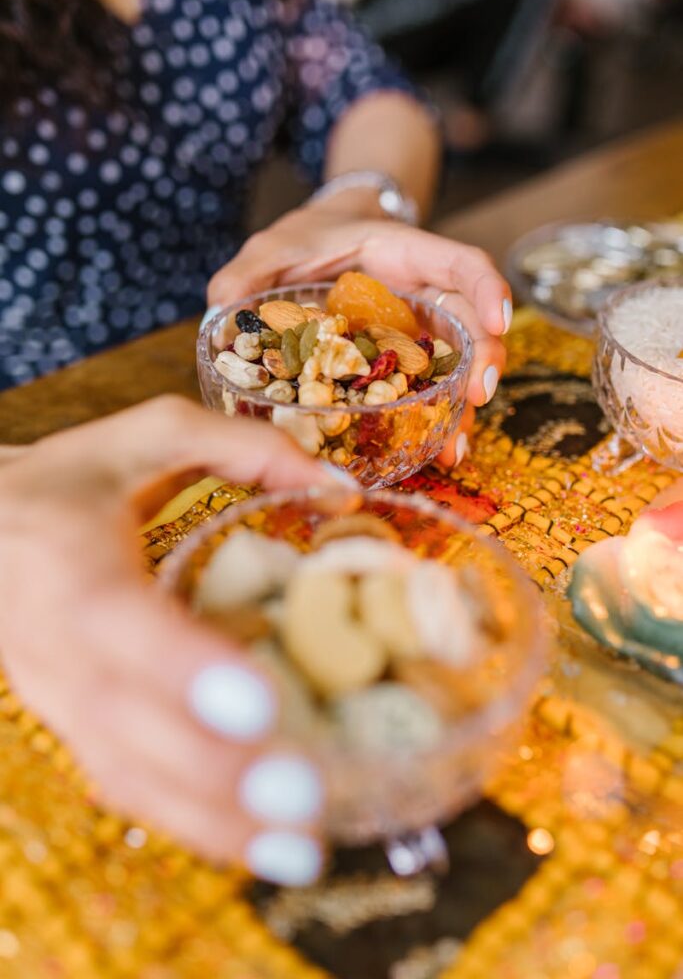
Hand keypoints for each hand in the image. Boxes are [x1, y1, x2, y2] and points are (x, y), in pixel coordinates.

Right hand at [0, 397, 343, 885]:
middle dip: (215, 769)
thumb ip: (241, 447)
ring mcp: (58, 697)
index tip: (258, 702)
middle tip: (305, 798)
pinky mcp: (72, 725)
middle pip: (125, 724)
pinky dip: (189, 824)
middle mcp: (55, 645)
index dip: (180, 667)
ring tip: (299, 849)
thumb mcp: (147, 434)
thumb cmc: (71, 480)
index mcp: (68, 565)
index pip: (113, 623)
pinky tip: (257, 845)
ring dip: (210, 821)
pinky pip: (125, 786)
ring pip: (123, 774)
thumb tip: (341, 489)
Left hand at [208, 197, 509, 424]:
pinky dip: (432, 418)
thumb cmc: (306, 237)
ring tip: (454, 448)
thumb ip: (248, 272)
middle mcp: (421, 294)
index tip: (499, 321)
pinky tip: (433, 452)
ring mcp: (417, 331)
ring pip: (455, 365)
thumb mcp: (275, 245)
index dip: (485, 290)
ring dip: (460, 407)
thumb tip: (219, 307)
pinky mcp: (403, 362)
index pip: (460, 264)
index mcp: (404, 254)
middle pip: (470, 323)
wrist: (319, 243)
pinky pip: (426, 388)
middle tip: (476, 398)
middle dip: (482, 360)